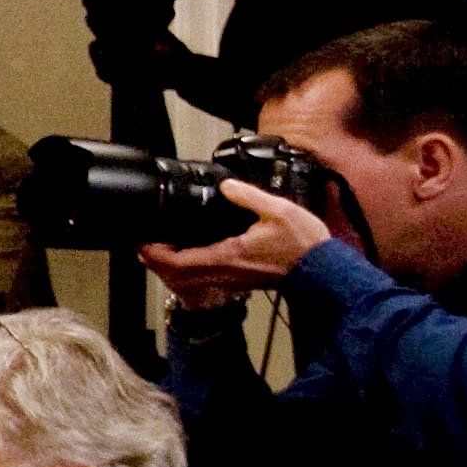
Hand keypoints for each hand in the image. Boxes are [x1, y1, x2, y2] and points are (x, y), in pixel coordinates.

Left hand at [138, 176, 333, 308]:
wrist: (323, 271)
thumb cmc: (304, 244)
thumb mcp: (278, 210)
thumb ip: (248, 196)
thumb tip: (226, 186)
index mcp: (226, 256)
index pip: (177, 261)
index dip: (154, 253)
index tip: (142, 241)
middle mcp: (223, 272)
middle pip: (175, 274)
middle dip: (156, 260)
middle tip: (146, 243)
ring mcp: (230, 280)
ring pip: (188, 280)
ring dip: (170, 266)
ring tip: (162, 247)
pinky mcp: (238, 281)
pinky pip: (204, 278)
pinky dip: (189, 268)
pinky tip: (191, 253)